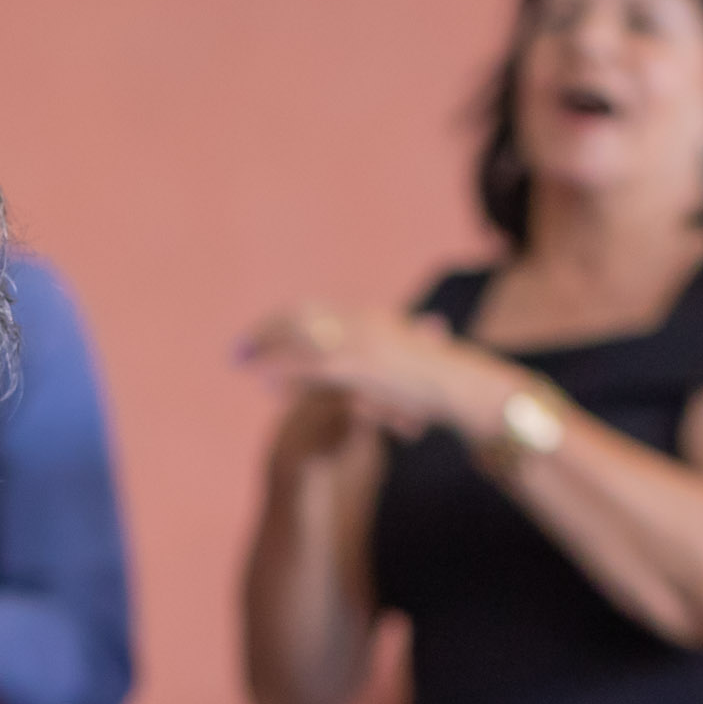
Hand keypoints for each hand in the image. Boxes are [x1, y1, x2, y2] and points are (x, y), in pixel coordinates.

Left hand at [241, 301, 500, 440]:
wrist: (466, 387)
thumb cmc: (440, 386)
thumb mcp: (401, 375)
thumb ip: (372, 376)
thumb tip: (355, 393)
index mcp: (372, 318)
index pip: (316, 310)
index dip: (282, 322)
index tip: (258, 336)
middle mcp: (363, 322)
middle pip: (300, 316)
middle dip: (264, 331)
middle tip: (236, 350)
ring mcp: (361, 341)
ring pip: (299, 337)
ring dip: (266, 348)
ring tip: (239, 362)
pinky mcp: (361, 366)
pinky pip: (311, 366)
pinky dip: (284, 371)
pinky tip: (264, 382)